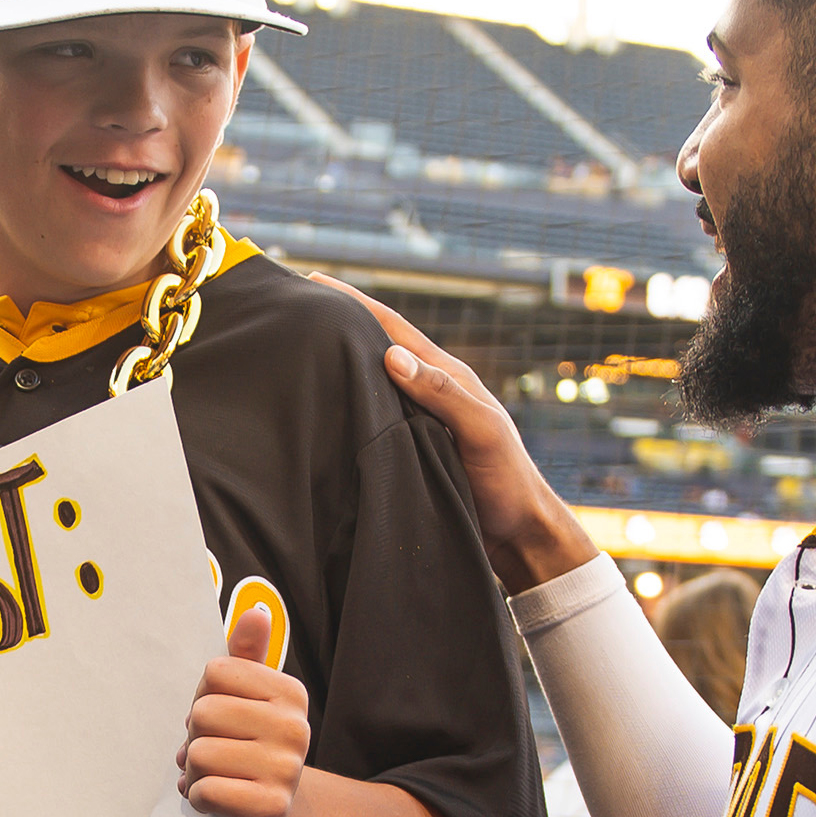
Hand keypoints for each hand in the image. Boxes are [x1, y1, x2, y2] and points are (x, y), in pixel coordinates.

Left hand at [179, 604, 310, 816]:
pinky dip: (199, 800)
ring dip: (194, 774)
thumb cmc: (249, 750)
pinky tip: (216, 802)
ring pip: (198, 754)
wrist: (273, 816)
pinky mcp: (271, 807)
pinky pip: (206, 791)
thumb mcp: (249, 701)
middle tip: (215, 755)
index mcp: (290, 693)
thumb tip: (256, 613)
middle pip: (202, 713)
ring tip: (215, 778)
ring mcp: (286, 768)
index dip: (204, 698)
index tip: (222, 721)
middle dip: (195, 738)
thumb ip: (247, 657)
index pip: (215, 673)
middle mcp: (295, 727)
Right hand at [313, 276, 598, 594]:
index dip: (354, 303)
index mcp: (447, 376)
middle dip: (340, 324)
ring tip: (301, 347)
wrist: (519, 534)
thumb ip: (442, 393)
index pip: (392, 328)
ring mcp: (420, 419)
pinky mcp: (413, 448)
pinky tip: (327, 404)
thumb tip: (392, 355)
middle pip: (378, 347)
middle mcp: (430, 391)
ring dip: (342, 362)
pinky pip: (374, 416)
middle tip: (296, 306)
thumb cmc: (508, 481)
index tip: (314, 283)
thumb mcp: (481, 431)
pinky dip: (350, 401)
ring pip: (373, 382)